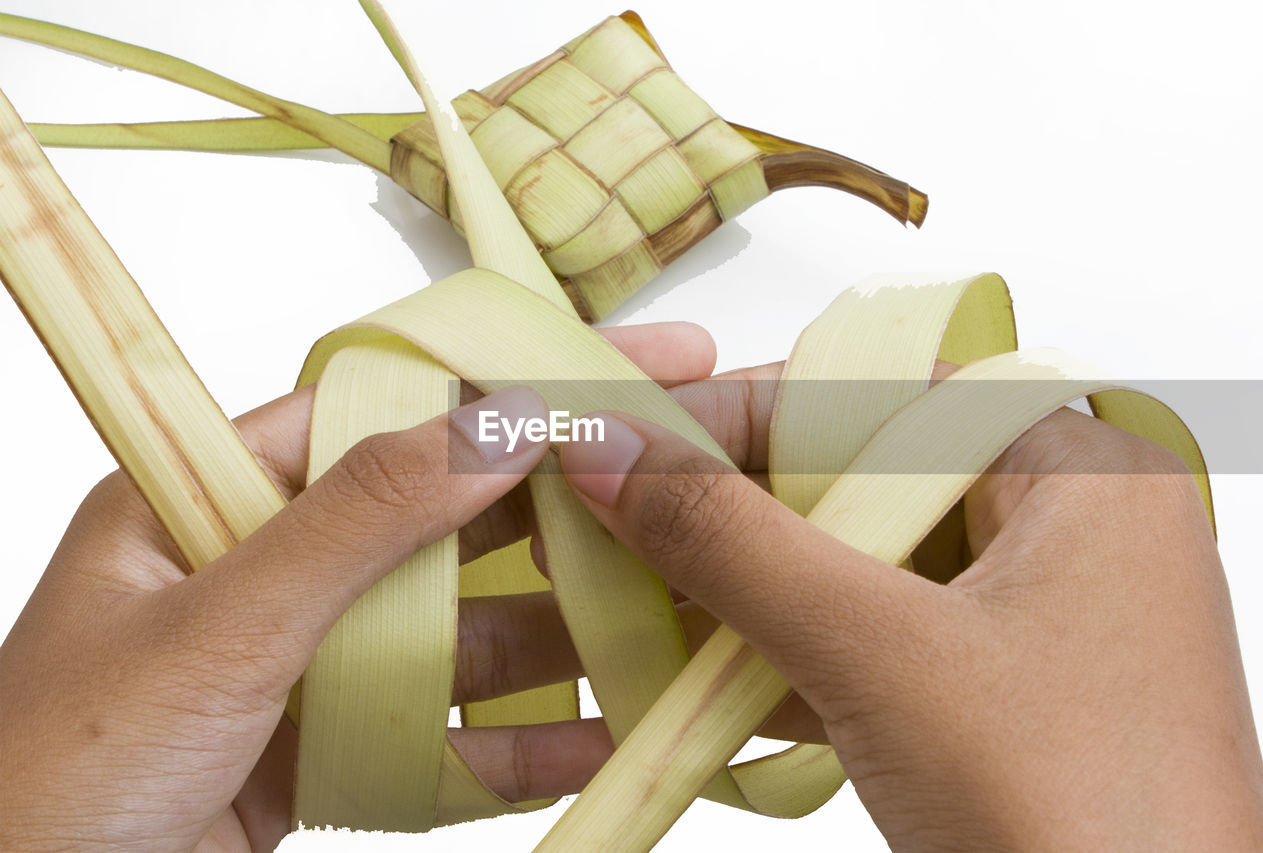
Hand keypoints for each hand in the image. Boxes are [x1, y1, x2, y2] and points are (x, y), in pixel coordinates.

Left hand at [0, 323, 714, 851]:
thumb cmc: (52, 778)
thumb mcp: (219, 627)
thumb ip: (359, 523)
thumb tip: (494, 428)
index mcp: (214, 494)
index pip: (385, 407)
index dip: (503, 379)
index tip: (615, 360)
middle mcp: (269, 566)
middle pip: (444, 516)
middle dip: (560, 505)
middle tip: (677, 482)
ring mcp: (306, 660)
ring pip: (460, 628)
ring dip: (561, 631)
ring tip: (667, 615)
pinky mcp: (329, 750)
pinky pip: (444, 732)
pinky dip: (520, 741)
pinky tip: (601, 736)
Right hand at [557, 362, 1262, 850]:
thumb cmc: (1083, 823)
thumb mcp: (883, 658)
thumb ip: (735, 544)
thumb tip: (615, 451)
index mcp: (1079, 478)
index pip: (882, 393)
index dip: (745, 406)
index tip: (634, 426)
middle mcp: (1063, 533)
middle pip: (863, 476)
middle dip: (736, 505)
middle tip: (623, 509)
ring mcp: (1031, 622)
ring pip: (859, 567)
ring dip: (749, 587)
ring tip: (640, 587)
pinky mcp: (995, 700)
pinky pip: (872, 643)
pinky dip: (788, 654)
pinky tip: (699, 672)